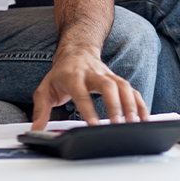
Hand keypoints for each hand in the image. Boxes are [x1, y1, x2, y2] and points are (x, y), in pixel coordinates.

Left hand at [31, 48, 149, 130]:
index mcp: (73, 76)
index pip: (81, 94)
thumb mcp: (45, 89)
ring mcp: (108, 76)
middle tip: (118, 124)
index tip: (94, 125)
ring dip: (131, 104)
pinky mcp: (118, 80)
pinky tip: (144, 119)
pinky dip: (140, 105)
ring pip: (123, 86)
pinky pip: (132, 91)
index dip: (88, 109)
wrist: (76, 51)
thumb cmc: (61, 73)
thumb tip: (35, 130)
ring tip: (134, 123)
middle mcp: (93, 74)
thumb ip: (40, 110)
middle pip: (108, 86)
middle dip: (115, 105)